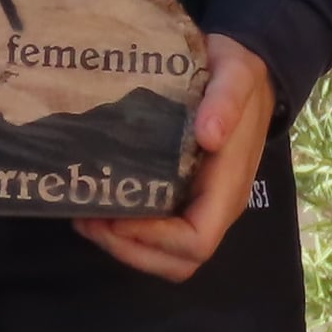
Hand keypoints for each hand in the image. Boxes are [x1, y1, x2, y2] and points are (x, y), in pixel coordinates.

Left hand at [80, 33, 271, 284]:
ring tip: (85, 217)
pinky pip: (156, 232)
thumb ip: (225, 100)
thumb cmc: (239, 73)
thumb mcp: (236, 73)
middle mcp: (215, 205)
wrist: (246, 70)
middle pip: (177, 261)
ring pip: (164, 255)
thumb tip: (209, 135)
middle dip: (129, 249)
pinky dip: (123, 231)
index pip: (197, 241)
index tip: (118, 215)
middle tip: (88, 220)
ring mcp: (198, 204)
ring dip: (122, 246)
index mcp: (229, 186)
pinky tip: (98, 204)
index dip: (154, 238)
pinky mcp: (181, 195)